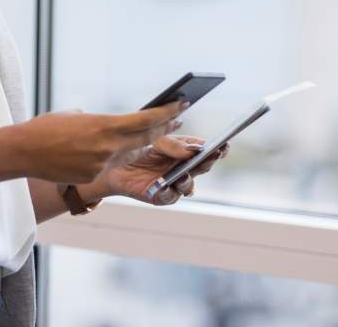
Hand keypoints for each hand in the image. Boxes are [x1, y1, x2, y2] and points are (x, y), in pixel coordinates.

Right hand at [16, 101, 186, 183]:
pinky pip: (107, 166)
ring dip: (136, 144)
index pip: (146, 121)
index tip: (181, 105)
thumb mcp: (76, 116)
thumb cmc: (46, 127)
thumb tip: (113, 126)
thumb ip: (99, 122)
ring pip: (127, 154)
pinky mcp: (91, 178)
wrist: (23, 151)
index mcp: (106, 125)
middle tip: (177, 120)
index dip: (167, 114)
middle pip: (145, 139)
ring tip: (145, 135)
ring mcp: (101, 165)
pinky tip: (99, 151)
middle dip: (163, 130)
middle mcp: (108, 147)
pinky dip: (108, 158)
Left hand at [100, 135, 228, 205]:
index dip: (216, 149)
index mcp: (184, 151)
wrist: (113, 165)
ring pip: (189, 185)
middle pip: (202, 167)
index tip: (224, 145)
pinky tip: (168, 186)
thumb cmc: (136, 149)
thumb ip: (173, 145)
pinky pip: (171, 196)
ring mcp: (173, 183)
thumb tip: (194, 150)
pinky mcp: (160, 195)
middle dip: (209, 161)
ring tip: (184, 174)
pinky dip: (170, 191)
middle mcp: (182, 168)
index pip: (205, 150)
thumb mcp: (155, 140)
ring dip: (189, 180)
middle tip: (214, 155)